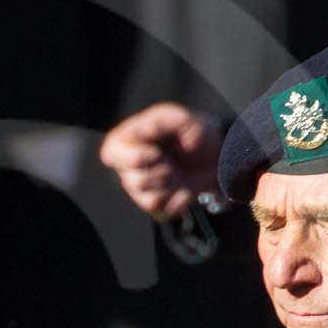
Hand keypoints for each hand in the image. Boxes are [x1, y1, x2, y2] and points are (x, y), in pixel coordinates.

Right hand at [99, 102, 221, 219]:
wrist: (217, 155)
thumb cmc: (194, 132)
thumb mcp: (180, 118)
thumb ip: (159, 122)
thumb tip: (142, 131)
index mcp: (127, 142)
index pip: (110, 154)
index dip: (134, 158)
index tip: (157, 152)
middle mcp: (128, 167)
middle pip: (133, 182)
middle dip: (161, 172)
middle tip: (171, 160)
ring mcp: (141, 189)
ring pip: (148, 200)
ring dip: (171, 185)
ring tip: (178, 172)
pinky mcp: (157, 204)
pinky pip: (165, 210)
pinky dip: (181, 198)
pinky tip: (184, 185)